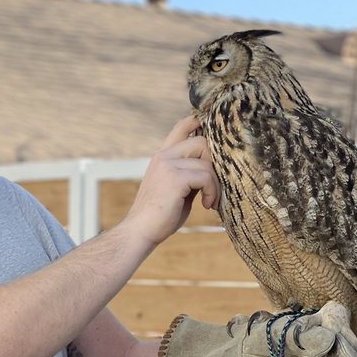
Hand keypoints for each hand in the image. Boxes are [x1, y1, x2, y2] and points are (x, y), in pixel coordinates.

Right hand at [123, 117, 218, 248]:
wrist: (140, 231)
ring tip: (210, 201)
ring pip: (207, 162)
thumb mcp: (176, 188)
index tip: (212, 144)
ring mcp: (168, 165)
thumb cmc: (160, 215)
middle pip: (202, 142)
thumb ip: (190, 173)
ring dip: (215, 184)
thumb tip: (214, 167)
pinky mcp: (175, 179)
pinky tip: (206, 205)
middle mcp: (164, 156)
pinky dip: (212, 192)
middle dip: (214, 163)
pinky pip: (206, 176)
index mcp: (162, 156)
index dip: (199, 125)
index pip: (182, 126)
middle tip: (213, 186)